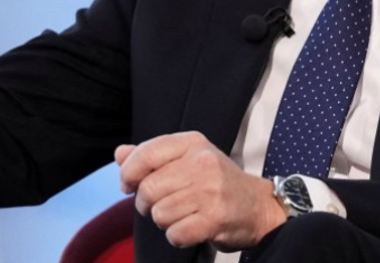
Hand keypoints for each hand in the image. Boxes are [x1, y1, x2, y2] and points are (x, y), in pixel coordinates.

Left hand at [116, 131, 285, 250]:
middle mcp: (202, 163)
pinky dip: (177, 236)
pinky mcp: (215, 218)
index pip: (146, 153)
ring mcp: (210, 191)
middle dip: (147, 203)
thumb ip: (152, 156)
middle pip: (148, 188)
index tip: (128, 184)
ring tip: (182, 214)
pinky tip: (191, 228)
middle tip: (161, 204)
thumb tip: (120, 154)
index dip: (129, 172)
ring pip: (159, 213)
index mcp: (192, 143)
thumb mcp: (187, 159)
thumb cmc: (217, 182)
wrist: (259, 206)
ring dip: (165, 221)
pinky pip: (174, 233)